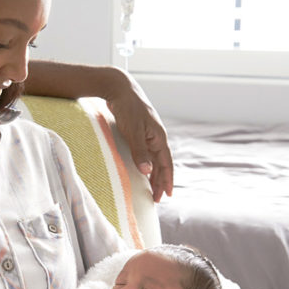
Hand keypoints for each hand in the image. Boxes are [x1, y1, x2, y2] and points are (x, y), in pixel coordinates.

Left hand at [103, 68, 173, 201]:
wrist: (120, 89)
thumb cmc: (128, 108)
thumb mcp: (133, 131)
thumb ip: (140, 152)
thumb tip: (147, 172)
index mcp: (159, 138)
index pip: (166, 163)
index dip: (167, 180)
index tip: (167, 195)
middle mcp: (156, 137)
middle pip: (161, 164)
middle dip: (160, 181)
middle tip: (157, 199)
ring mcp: (148, 135)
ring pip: (154, 159)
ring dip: (153, 174)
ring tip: (150, 189)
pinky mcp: (139, 132)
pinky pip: (146, 153)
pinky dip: (146, 164)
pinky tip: (141, 170)